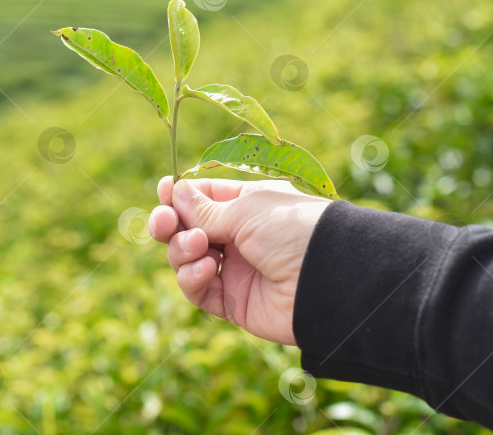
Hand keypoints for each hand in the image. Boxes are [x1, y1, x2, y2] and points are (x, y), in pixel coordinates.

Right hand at [149, 176, 330, 344]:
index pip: (203, 197)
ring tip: (200, 246)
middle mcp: (238, 235)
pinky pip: (198, 290)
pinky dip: (193, 279)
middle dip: (169, 224)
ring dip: (182, 250)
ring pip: (186, 259)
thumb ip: (205, 208)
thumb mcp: (247, 209)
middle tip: (164, 223)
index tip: (164, 191)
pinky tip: (207, 270)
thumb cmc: (294, 230)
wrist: (328, 280)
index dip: (179, 196)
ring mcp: (235, 269)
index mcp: (247, 204)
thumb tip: (173, 192)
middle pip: (186, 228)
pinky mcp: (232, 301)